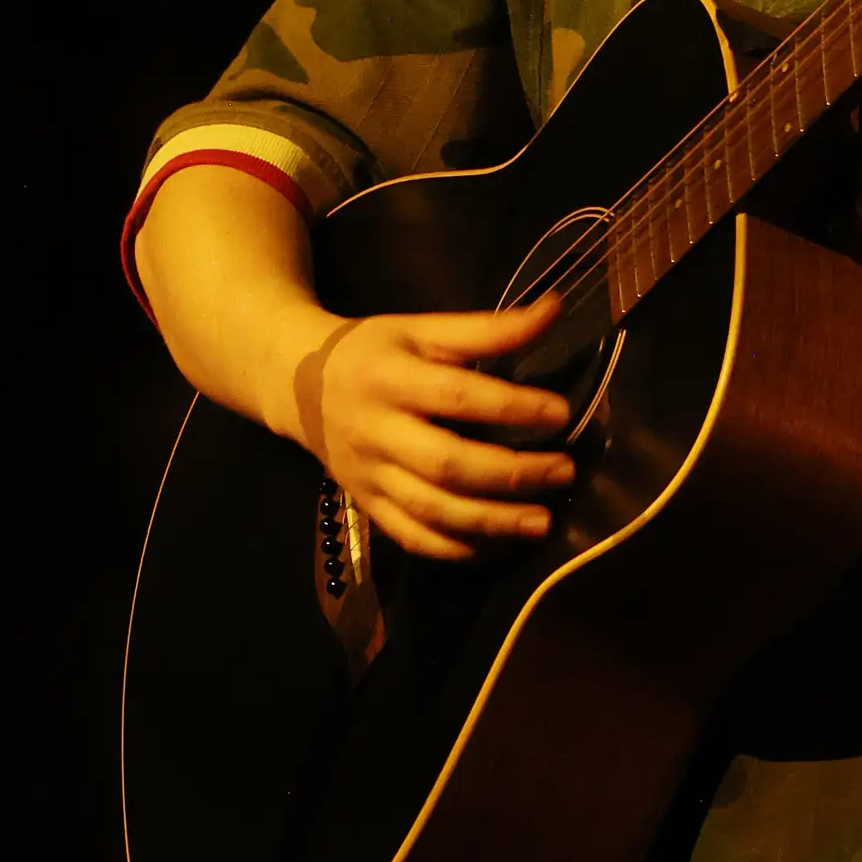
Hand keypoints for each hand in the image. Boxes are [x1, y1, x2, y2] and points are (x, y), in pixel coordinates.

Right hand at [279, 294, 574, 563]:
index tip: (561, 413)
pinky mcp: (367, 508)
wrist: (297, 388)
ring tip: (542, 522)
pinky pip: (414, 539)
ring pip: (432, 512)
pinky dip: (458, 550)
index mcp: (389, 378)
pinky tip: (500, 545)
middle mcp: (376, 432)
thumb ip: (487, 328)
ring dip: (492, 522)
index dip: (511, 407)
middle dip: (511, 474)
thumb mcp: (420, 329)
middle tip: (564, 471)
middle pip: (446, 464)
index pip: (455, 396)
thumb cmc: (373, 353)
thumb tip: (555, 310)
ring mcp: (369, 477)